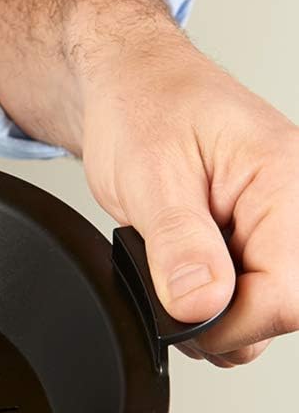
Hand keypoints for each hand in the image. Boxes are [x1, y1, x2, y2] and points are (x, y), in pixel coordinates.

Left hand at [0, 0, 298, 365]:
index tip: (180, 317)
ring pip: (264, 309)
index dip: (231, 324)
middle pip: (281, 308)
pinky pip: (246, 294)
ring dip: (212, 315)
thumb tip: (200, 306)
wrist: (130, 88)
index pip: (287, 294)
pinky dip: (208, 301)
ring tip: (170, 275)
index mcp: (283, 181)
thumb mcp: (150, 177)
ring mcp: (276, 223)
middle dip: (221, 323)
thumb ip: (179, 245)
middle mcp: (292, 203)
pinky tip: (183, 272)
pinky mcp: (255, 237)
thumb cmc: (143, 109)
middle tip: (167, 296)